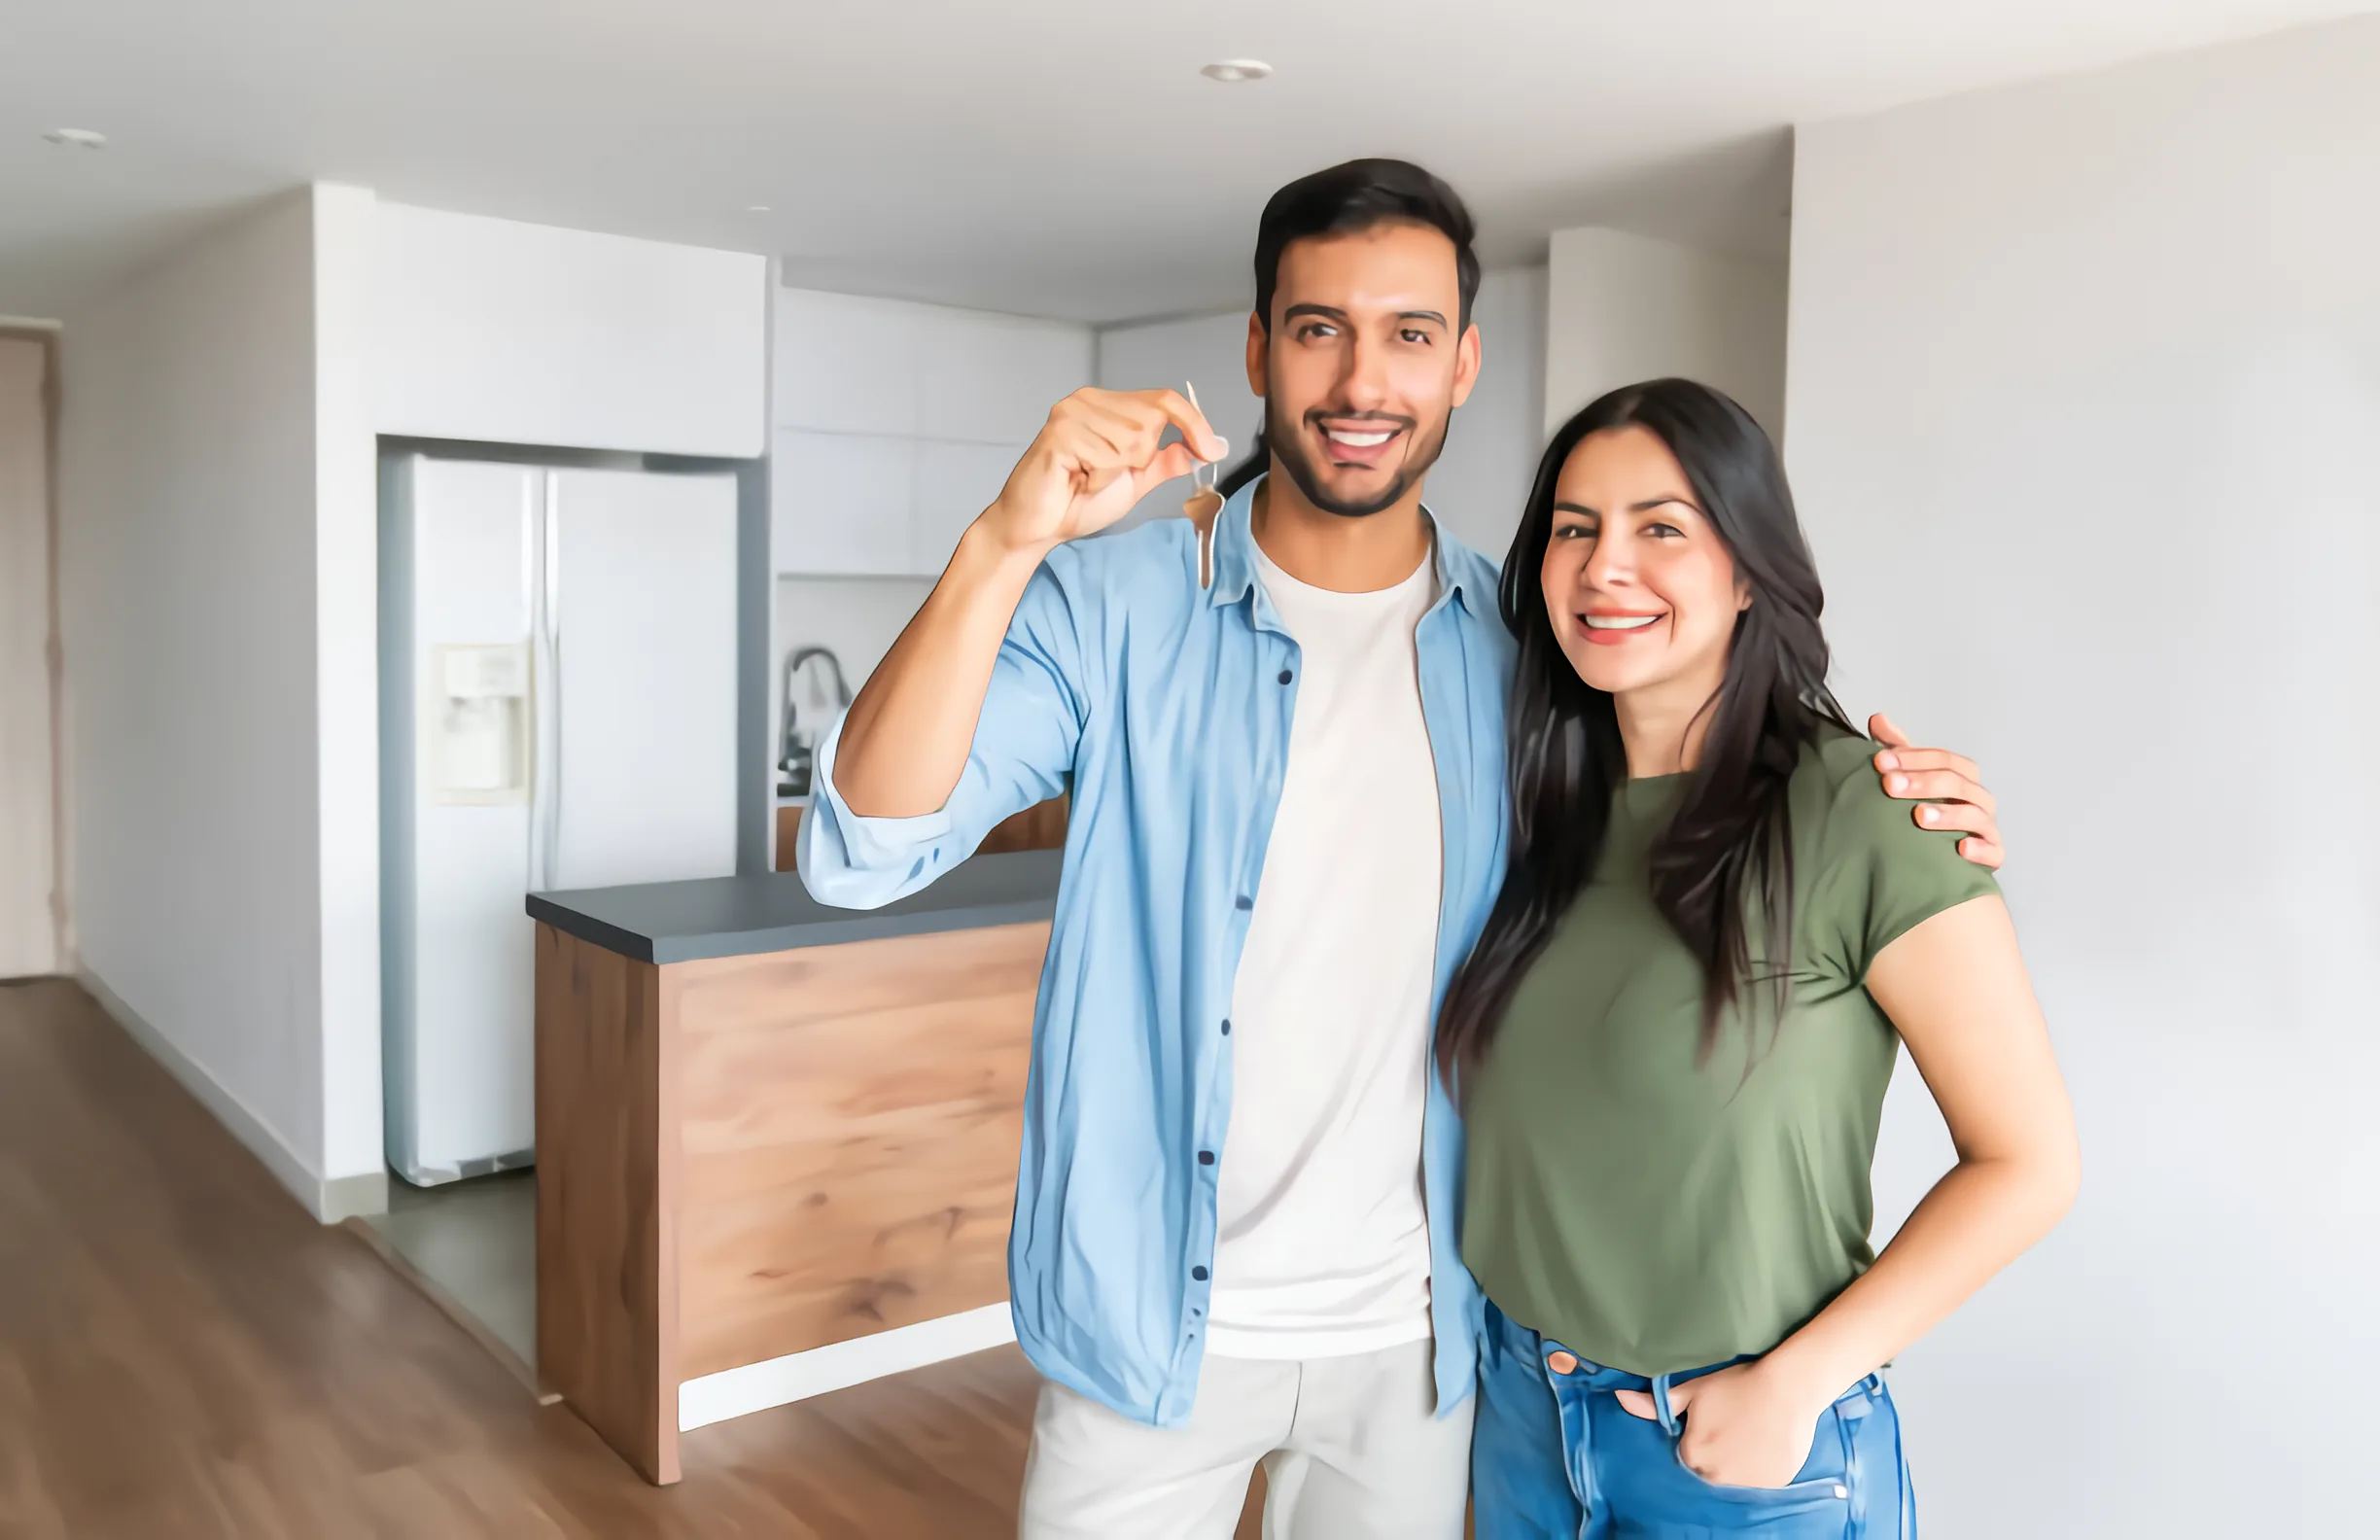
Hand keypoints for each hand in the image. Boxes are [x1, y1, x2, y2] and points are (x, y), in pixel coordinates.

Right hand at [980, 388, 1227, 553]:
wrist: (1036, 528)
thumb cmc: (1077, 501)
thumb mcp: (1134, 480)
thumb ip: (1164, 461)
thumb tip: (1206, 446)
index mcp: (1107, 404)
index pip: (1164, 399)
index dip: (1194, 423)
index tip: (1213, 450)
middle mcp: (1088, 400)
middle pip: (1150, 422)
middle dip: (1138, 460)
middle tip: (1104, 475)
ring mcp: (1071, 413)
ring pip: (1131, 442)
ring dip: (1114, 473)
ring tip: (1086, 478)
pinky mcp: (1059, 433)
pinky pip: (1106, 458)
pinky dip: (1097, 479)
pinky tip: (1075, 481)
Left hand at [1615, 1362, 1827, 1488]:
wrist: (1787, 1388)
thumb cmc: (1737, 1385)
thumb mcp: (1693, 1391)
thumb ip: (1656, 1405)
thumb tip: (1620, 1398)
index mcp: (1692, 1454)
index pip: (1686, 1455)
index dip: (1698, 1438)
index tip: (1712, 1424)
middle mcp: (1715, 1477)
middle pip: (1708, 1471)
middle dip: (1715, 1455)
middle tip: (1732, 1429)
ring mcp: (1746, 1485)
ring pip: (1733, 1479)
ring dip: (1737, 1465)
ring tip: (1750, 1437)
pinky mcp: (1773, 1486)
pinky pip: (1759, 1484)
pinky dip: (1760, 1471)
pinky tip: (1765, 1447)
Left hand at [1869, 713, 2001, 869]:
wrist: (1942, 855)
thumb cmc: (1927, 809)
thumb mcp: (1909, 778)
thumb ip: (1896, 750)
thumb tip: (1878, 719)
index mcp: (1961, 777)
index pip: (1943, 759)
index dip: (1913, 757)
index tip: (1880, 762)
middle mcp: (1978, 798)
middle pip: (1957, 783)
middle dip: (1922, 782)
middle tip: (1890, 785)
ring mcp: (1987, 827)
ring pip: (1975, 815)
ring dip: (1948, 814)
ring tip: (1919, 816)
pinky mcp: (1993, 855)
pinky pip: (1994, 852)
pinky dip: (1981, 849)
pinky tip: (1962, 849)